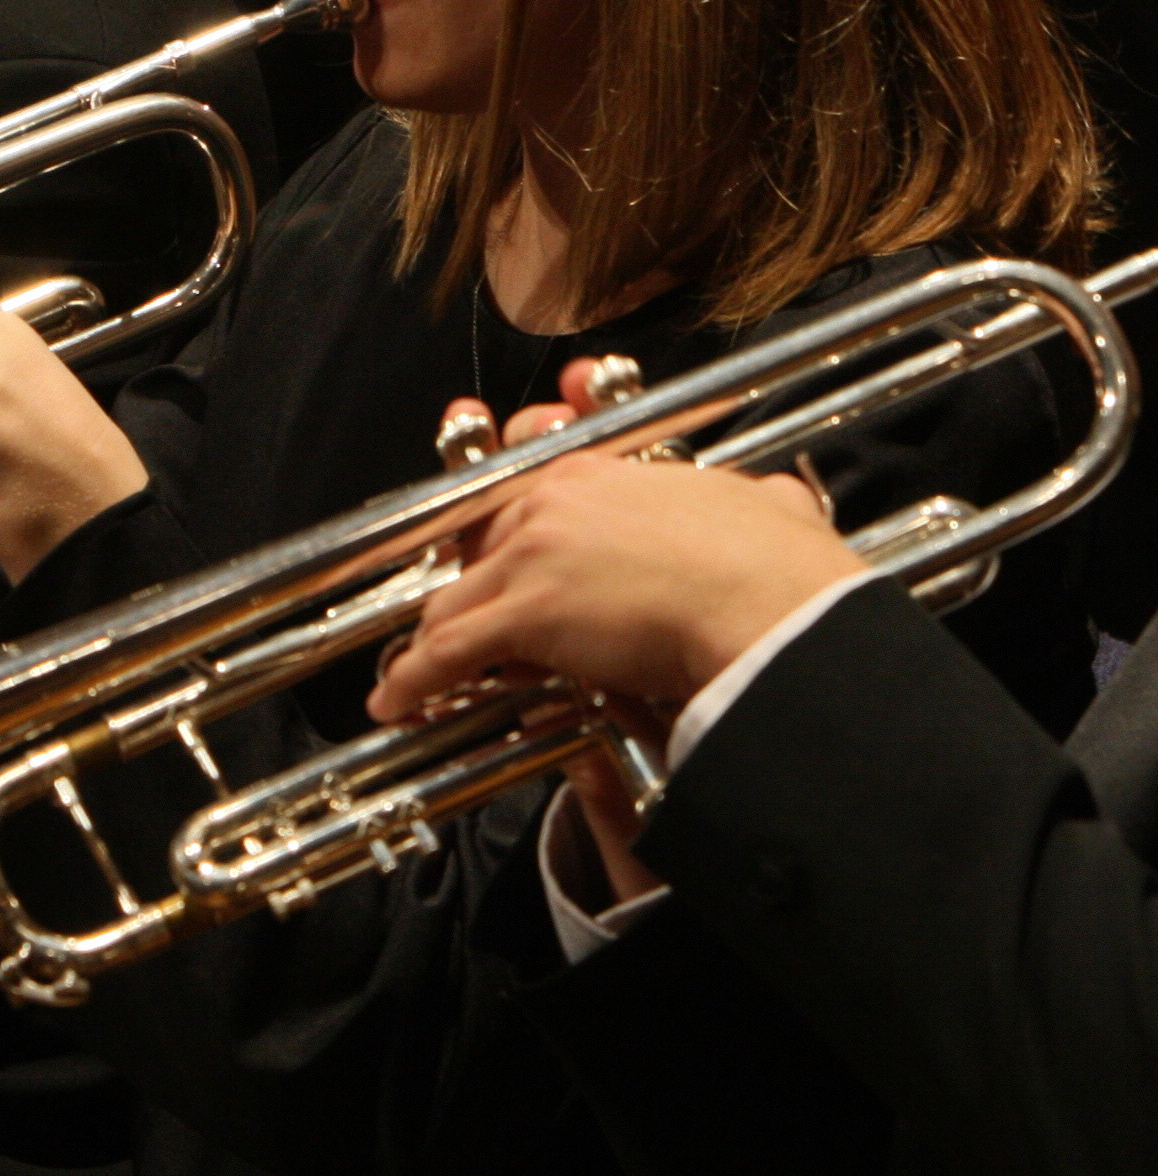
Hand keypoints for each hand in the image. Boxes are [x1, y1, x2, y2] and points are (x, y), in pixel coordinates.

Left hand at [370, 454, 862, 722]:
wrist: (775, 607)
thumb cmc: (781, 568)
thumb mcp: (767, 511)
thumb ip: (760, 502)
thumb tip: (779, 500)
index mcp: (600, 472)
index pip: (524, 503)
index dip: (511, 543)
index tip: (508, 565)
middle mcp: (553, 500)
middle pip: (479, 547)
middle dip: (472, 589)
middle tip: (474, 628)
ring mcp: (531, 552)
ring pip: (457, 598)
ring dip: (437, 640)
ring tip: (422, 674)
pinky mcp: (523, 611)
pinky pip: (448, 650)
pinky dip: (414, 680)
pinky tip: (395, 703)